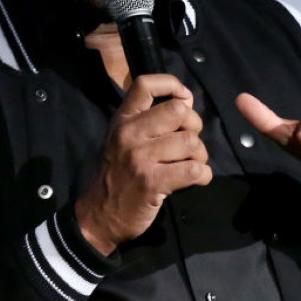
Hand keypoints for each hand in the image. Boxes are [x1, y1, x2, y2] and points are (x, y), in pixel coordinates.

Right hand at [76, 75, 212, 254]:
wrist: (98, 216)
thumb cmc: (114, 176)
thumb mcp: (121, 140)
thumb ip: (148, 120)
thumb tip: (186, 99)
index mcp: (122, 120)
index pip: (145, 84)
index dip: (171, 84)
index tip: (184, 99)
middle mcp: (129, 134)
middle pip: (178, 111)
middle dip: (194, 126)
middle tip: (189, 143)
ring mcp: (140, 158)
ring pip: (191, 142)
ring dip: (200, 155)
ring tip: (192, 164)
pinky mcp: (152, 182)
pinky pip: (193, 170)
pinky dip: (203, 175)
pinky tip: (197, 179)